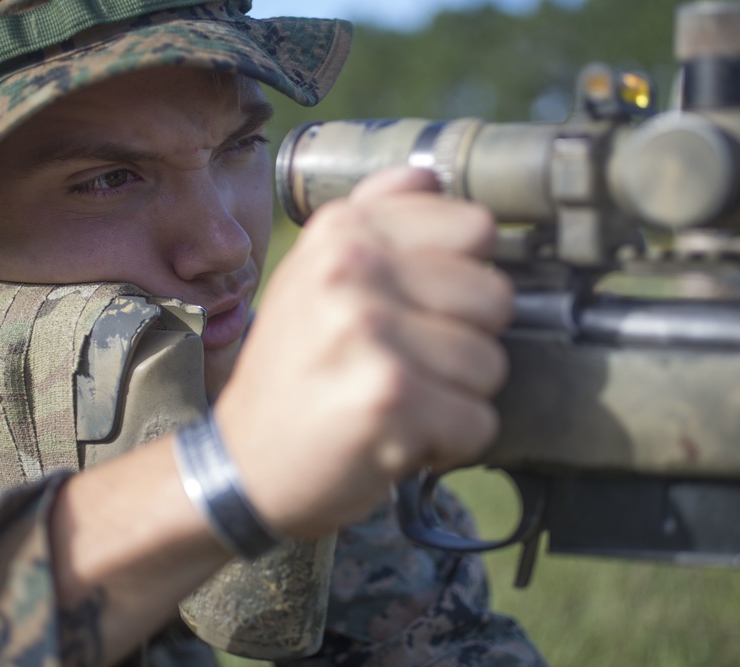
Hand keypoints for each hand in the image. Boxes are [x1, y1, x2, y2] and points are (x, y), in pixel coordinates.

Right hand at [214, 166, 513, 537]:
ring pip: (491, 364)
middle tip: (405, 364)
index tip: (421, 309)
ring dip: (454, 397)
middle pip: (495, 297)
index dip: (463, 279)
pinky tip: (398, 436)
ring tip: (397, 400)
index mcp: (343, 230)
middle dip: (463, 343)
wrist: (245, 463)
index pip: (476, 227)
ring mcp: (370, 331)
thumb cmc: (295, 370)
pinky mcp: (389, 397)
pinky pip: (479, 422)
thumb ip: (375, 218)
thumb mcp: (315, 275)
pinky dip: (448, 443)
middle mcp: (353, 268)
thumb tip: (432, 176)